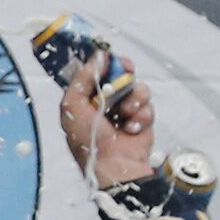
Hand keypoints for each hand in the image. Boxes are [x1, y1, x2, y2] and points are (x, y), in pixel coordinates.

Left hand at [58, 54, 157, 190]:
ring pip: (136, 88)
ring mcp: (124, 110)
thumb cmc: (88, 139)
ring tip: (125, 113)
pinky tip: (133, 127)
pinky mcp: (142, 119)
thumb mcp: (72, 105)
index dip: (102, 62)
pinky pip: (147, 105)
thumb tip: (98, 56)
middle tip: (126, 68)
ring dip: (133, 98)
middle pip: (119, 75)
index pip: (95, 72)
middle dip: (124, 71)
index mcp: (84, 98)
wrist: (114, 164)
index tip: (108, 56)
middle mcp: (104, 102)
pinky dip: (142, 115)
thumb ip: (82, 78)